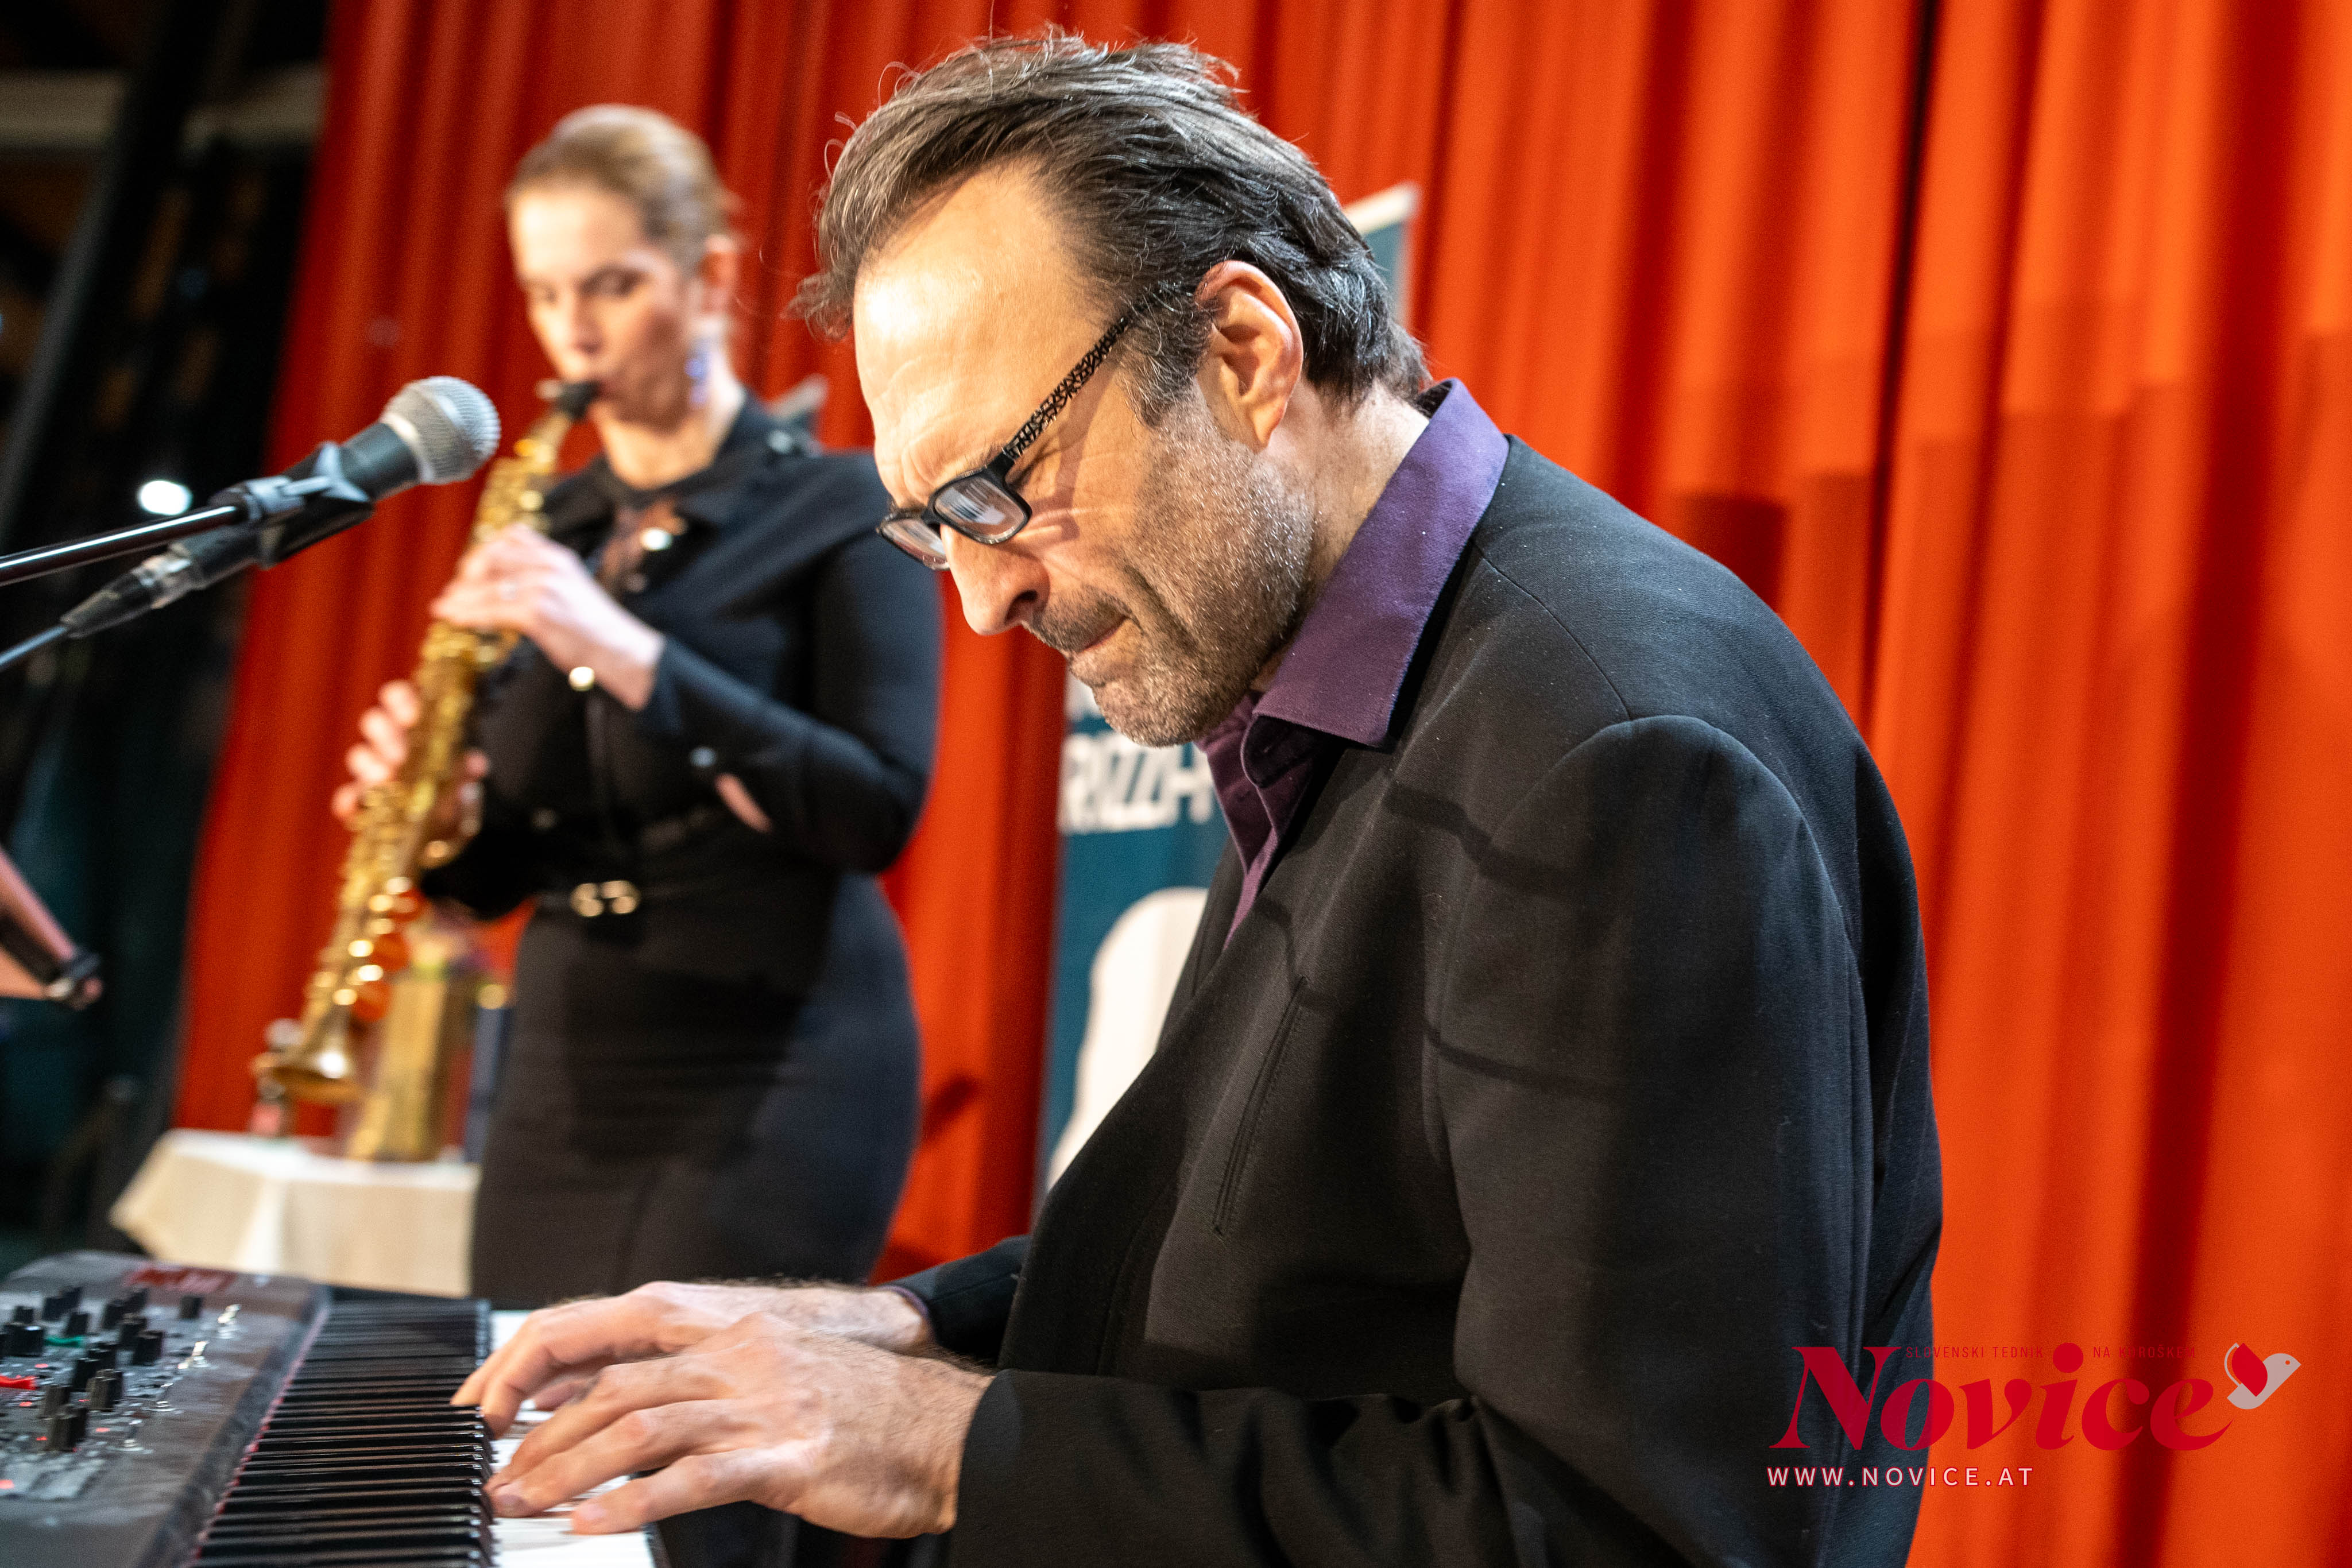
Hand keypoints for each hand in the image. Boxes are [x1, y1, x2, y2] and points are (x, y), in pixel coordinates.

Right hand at [331, 679, 486, 829]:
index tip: (411, 717)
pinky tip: (355, 807)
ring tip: (386, 778)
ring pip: (359, 755)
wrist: (446, 822)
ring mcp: (371, 768)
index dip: (400, 701)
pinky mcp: (360, 798)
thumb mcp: (463, 777)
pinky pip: (348, 796)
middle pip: (374, 722)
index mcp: (412, 724)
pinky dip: (349, 801)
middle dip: (385, 736)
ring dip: (369, 765)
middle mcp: (388, 741)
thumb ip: (466, 770)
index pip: (397, 697)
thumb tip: (474, 763)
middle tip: (400, 756)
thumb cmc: (452, 787)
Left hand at [433, 525, 663, 707]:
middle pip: (493, 556)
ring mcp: (543, 588)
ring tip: (444, 608)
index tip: (471, 569)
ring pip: (487, 586)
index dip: (485, 550)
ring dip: (460, 598)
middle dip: (467, 574)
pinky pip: (491, 610)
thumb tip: (503, 580)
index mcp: (558, 555)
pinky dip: (468, 615)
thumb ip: (541, 575)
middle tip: (453, 591)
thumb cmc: (594, 626)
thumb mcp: (571, 586)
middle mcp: (549, 565)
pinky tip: (456, 619)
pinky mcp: (536, 613)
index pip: (512, 535)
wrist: (619, 649)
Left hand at [484, 1310, 987, 1538]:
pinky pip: (693, 1479)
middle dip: (541, 1438)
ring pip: (639, 1427)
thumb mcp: (781, 1383)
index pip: (616, 1345)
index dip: (546, 1377)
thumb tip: (627, 1412)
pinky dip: (633, 1502)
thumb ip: (708, 1387)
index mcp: (736, 1336)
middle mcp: (742, 1358)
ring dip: (567, 1470)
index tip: (494, 1416)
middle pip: (615, 1388)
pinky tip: (593, 1525)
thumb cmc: (869, 1419)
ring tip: (522, 1506)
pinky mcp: (786, 1456)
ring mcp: (764, 1405)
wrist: (954, 1432)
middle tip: (497, 1482)